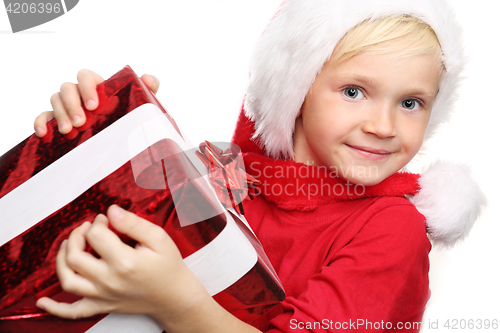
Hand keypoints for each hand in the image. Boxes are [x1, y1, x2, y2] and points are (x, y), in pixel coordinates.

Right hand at [34, 69, 159, 136]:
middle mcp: (80, 94)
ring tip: (69, 131)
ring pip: (55, 100)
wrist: (127, 139)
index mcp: (99, 86)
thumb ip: (149, 89)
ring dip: (59, 114)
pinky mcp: (58, 121)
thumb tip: (148, 79)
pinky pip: (44, 116)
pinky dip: (41, 122)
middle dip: (72, 104)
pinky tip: (44, 133)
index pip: (86, 76)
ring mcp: (68, 107)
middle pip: (67, 88)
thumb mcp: (143, 104)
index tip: (94, 106)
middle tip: (81, 122)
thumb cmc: (133, 117)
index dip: (86, 88)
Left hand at [36, 205, 207, 322]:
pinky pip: (72, 311)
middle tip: (87, 227)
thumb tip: (112, 211)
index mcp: (124, 262)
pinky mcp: (101, 306)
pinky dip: (54, 308)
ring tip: (69, 246)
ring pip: (68, 280)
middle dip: (77, 235)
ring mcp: (103, 296)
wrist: (174, 297)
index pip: (96, 235)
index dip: (98, 221)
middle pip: (76, 255)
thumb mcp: (159, 238)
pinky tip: (42, 301)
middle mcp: (109, 280)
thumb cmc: (169, 267)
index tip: (107, 218)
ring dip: (62, 260)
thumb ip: (133, 223)